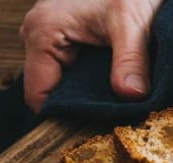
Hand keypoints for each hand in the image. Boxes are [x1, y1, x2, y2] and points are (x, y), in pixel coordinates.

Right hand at [20, 0, 163, 112]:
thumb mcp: (132, 23)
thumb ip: (131, 61)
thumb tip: (131, 96)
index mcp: (42, 33)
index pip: (39, 96)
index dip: (66, 117)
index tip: (99, 129)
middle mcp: (40, 38)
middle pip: (53, 94)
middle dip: (83, 110)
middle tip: (116, 124)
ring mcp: (53, 42)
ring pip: (67, 87)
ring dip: (93, 99)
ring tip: (120, 110)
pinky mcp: (69, 44)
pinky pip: (78, 76)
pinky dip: (98, 87)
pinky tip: (119, 94)